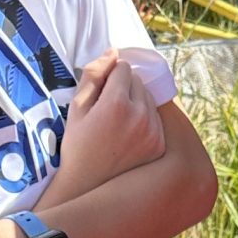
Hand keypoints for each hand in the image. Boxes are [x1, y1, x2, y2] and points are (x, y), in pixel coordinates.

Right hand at [51, 50, 164, 194]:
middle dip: (124, 89)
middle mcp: (140, 116)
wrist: (88, 185)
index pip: (123, 68)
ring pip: (149, 99)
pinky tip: (128, 137)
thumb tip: (113, 52)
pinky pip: (156, 118)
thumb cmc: (78, 144)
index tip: (100, 95)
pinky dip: (144, 121)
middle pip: (138, 81)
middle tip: (107, 112)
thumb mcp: (77, 106)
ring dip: (136, 103)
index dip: (109, 77)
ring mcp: (153, 132)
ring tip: (117, 125)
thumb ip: (93, 74)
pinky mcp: (160, 145)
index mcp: (117, 104)